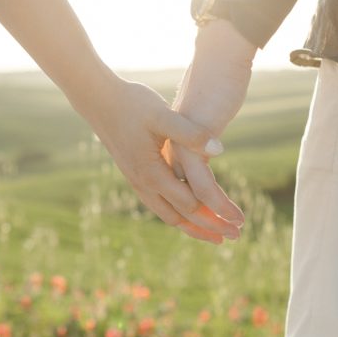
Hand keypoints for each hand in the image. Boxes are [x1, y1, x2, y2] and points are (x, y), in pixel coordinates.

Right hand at [75, 75, 242, 243]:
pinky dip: (179, 214)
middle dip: (208, 229)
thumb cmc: (132, 103)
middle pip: (180, 218)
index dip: (216, 215)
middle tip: (235, 237)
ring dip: (192, 226)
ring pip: (167, 215)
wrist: (97, 99)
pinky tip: (190, 211)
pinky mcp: (135, 176)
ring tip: (215, 235)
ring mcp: (137, 182)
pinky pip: (159, 205)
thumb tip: (220, 150)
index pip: (189, 204)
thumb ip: (191, 133)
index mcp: (152, 173)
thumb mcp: (164, 115)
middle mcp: (143, 184)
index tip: (240, 221)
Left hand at [164, 20, 256, 224]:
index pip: (178, 195)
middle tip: (228, 240)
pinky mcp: (192, 143)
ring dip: (213, 216)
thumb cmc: (212, 89)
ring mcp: (180, 150)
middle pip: (182, 202)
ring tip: (235, 228)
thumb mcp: (203, 122)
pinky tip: (230, 209)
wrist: (216, 61)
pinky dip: (215, 199)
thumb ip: (199, 141)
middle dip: (206, 225)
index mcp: (170, 153)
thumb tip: (205, 156)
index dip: (196, 216)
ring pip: (191, 197)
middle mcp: (171, 155)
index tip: (215, 231)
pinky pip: (201, 181)